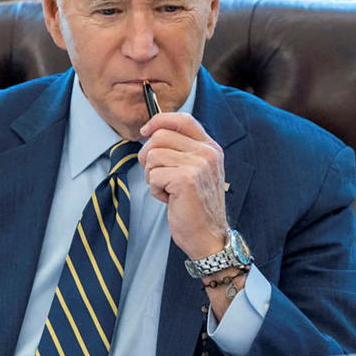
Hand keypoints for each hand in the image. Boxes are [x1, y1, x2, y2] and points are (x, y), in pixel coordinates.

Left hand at [139, 112, 227, 259]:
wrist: (208, 236)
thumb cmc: (195, 206)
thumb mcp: (194, 171)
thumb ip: (180, 150)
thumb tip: (150, 133)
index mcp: (210, 148)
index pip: (182, 119)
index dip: (159, 120)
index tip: (145, 131)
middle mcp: (207, 153)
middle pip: (160, 136)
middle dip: (148, 156)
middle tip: (156, 174)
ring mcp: (198, 165)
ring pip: (153, 155)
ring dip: (152, 176)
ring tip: (168, 189)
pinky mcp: (186, 179)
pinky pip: (153, 175)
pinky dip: (155, 190)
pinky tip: (170, 199)